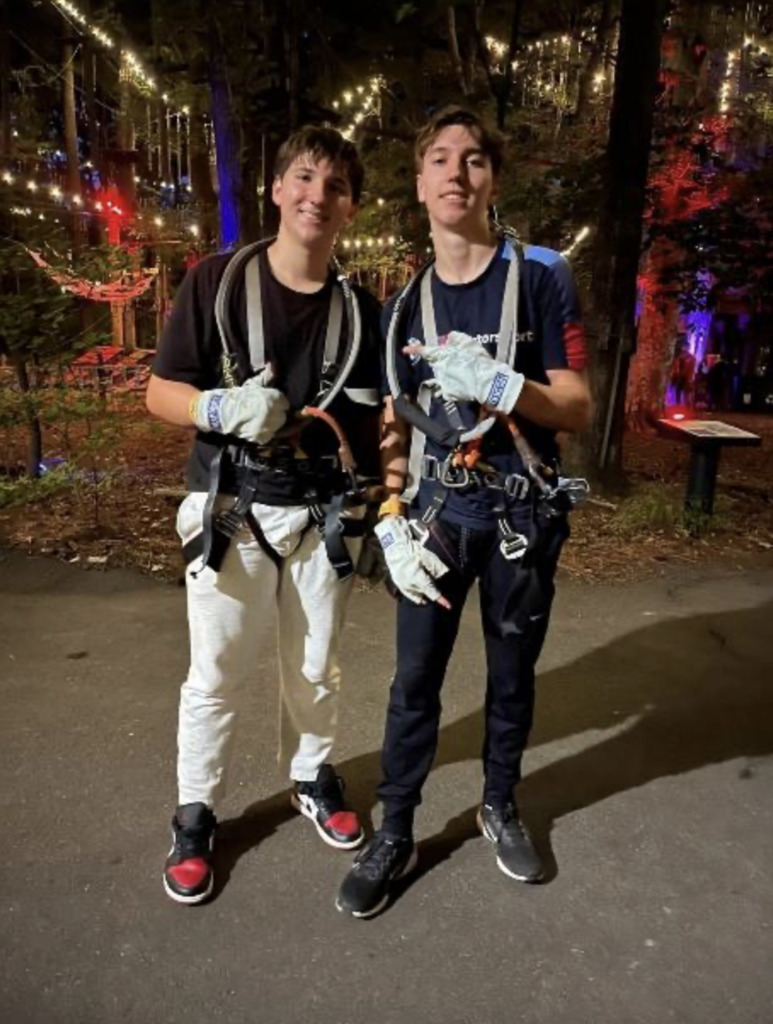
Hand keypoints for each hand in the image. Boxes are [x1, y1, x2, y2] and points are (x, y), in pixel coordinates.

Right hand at [191, 373, 288, 443]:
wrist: (222, 411)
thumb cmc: (239, 396)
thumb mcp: (253, 385)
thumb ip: (266, 377)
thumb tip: (272, 366)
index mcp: (272, 399)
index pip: (284, 403)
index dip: (279, 402)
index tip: (274, 403)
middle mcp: (272, 414)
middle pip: (282, 416)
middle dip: (277, 413)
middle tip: (268, 412)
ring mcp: (266, 427)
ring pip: (277, 427)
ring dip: (272, 424)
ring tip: (263, 420)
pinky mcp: (260, 438)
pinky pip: (269, 436)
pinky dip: (265, 433)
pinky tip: (258, 427)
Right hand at [374, 516, 450, 607]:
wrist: (395, 546)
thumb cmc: (412, 550)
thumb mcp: (428, 557)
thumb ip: (437, 568)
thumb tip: (443, 576)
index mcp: (417, 579)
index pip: (432, 593)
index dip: (441, 600)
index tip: (449, 606)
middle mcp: (409, 585)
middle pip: (425, 593)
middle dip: (432, 591)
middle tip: (437, 587)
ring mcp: (402, 585)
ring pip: (416, 595)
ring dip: (423, 594)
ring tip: (429, 593)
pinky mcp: (397, 583)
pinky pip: (408, 594)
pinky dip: (415, 595)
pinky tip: (420, 597)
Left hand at [406, 330, 524, 413]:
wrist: (487, 382)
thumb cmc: (479, 361)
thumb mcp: (470, 344)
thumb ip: (457, 338)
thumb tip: (449, 336)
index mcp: (442, 355)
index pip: (425, 351)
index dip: (415, 349)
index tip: (405, 349)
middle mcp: (439, 369)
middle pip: (435, 365)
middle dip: (442, 364)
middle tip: (458, 364)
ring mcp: (442, 383)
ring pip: (439, 379)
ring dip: (445, 377)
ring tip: (460, 378)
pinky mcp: (448, 394)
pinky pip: (445, 391)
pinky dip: (449, 389)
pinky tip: (459, 388)